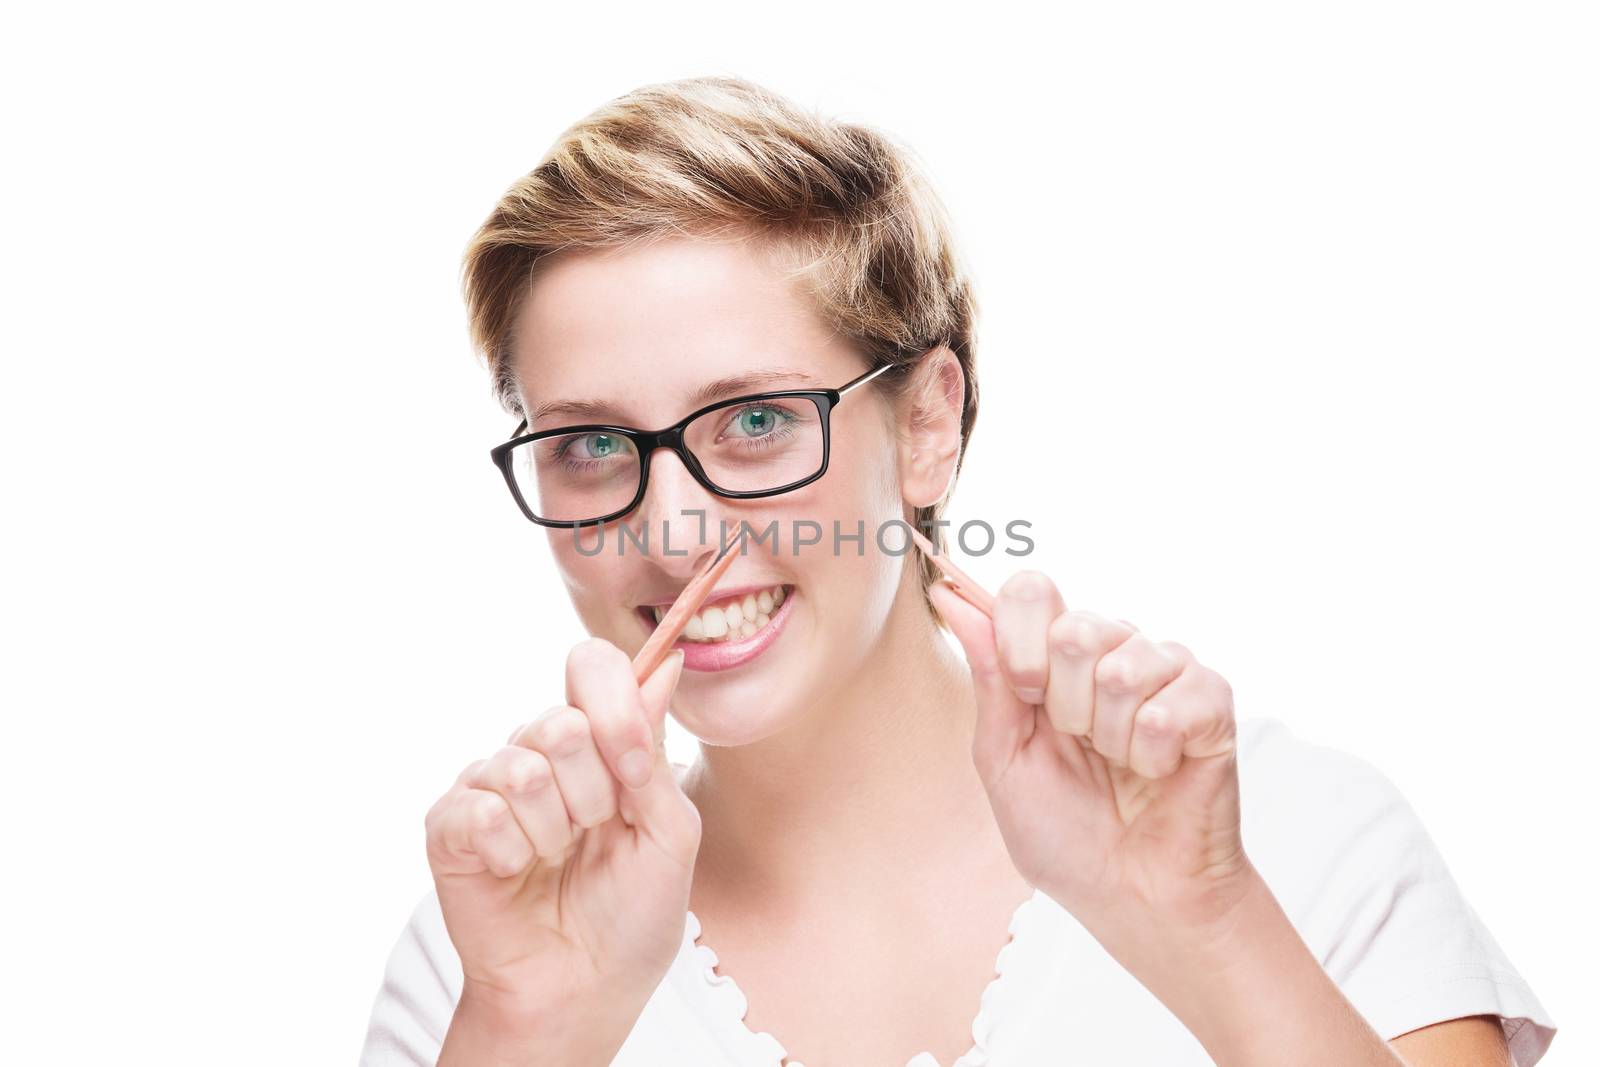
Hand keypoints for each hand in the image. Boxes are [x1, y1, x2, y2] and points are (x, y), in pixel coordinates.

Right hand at [425, 639, 700, 1028]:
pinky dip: (512, 854)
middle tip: (592, 838)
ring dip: (554, 832)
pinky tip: (517, 875)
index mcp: (598, 743)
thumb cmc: (632, 916)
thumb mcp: (670, 834)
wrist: (584, 990)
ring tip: (555, 862)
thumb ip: (656, 752)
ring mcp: (491, 785)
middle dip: (593, 795)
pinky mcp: (451, 825)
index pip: (593, 666)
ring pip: (524, 768)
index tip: (634, 773)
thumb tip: (664, 665)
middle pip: (562, 722)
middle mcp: (542, 753)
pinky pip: (482, 811)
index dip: (616, 708)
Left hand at [931, 573, 1248, 944]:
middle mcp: (1112, 651)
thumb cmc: (1066, 835)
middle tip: (1081, 746)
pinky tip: (1158, 772)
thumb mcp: (1004, 759)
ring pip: (1124, 669)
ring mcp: (1166, 671)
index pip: (1032, 592)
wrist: (1131, 897)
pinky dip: (1154, 756)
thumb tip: (950, 598)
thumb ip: (987, 676)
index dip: (1020, 645)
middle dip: (1065, 706)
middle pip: (1076, 629)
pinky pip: (1169, 707)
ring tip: (1121, 766)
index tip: (1026, 696)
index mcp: (1055, 658)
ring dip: (1111, 739)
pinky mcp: (1211, 701)